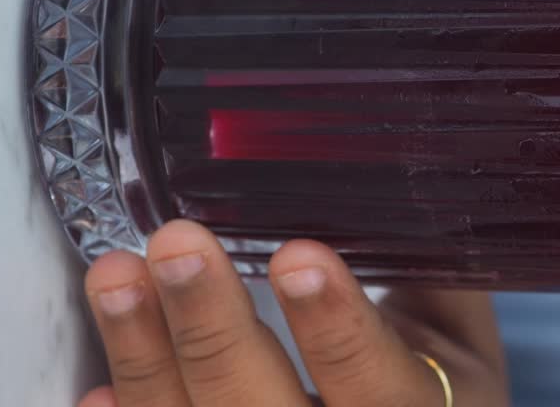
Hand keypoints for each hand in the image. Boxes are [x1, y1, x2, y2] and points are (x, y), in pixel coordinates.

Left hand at [76, 220, 507, 406]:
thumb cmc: (438, 390)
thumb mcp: (460, 339)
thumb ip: (434, 275)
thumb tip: (401, 174)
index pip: (376, 383)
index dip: (335, 323)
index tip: (299, 255)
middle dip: (211, 327)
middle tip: (177, 246)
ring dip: (145, 356)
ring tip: (116, 277)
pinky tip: (99, 388)